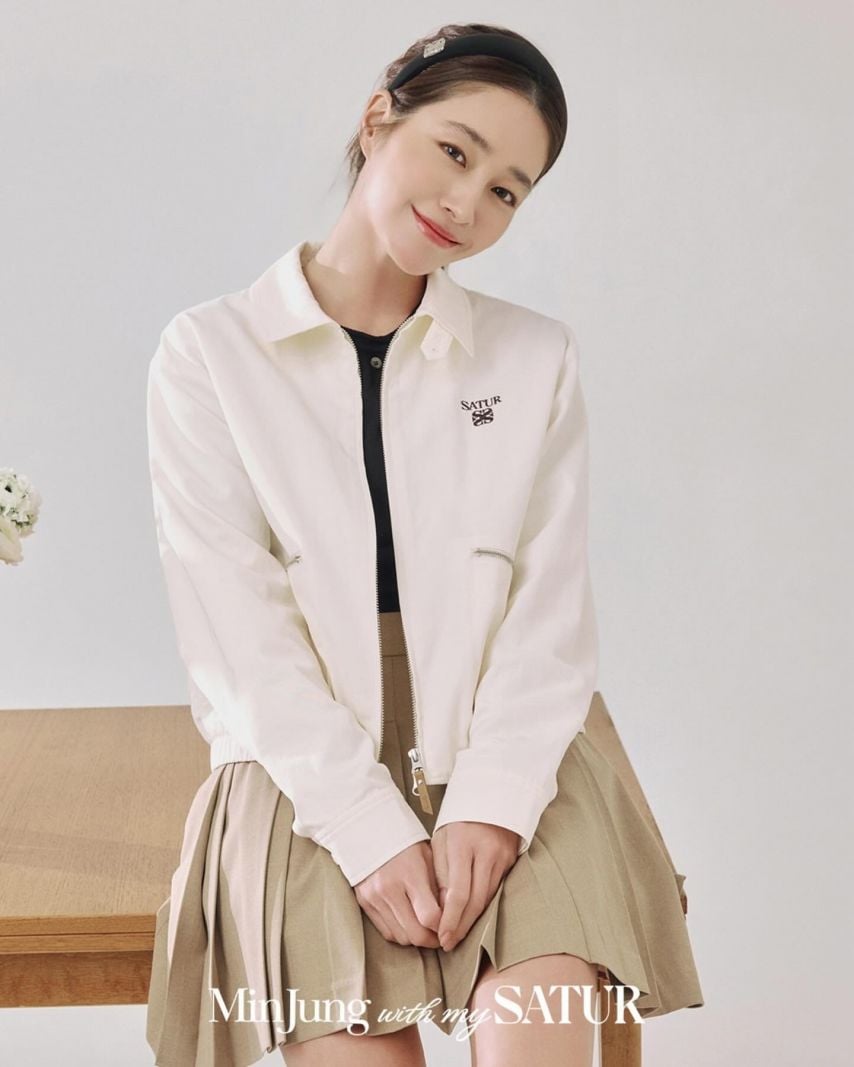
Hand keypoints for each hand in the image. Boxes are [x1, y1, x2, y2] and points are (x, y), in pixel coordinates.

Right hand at [354, 841, 443, 947]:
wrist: (369, 830)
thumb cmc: (405, 843)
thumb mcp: (428, 857)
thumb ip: (439, 886)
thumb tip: (450, 915)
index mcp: (410, 874)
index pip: (430, 917)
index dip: (444, 928)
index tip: (450, 927)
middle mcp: (389, 889)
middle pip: (415, 934)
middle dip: (432, 940)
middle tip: (441, 936)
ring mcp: (374, 897)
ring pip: (401, 937)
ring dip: (416, 939)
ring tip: (426, 931)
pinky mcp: (364, 902)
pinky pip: (386, 932)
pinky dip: (400, 933)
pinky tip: (409, 925)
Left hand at [430, 821, 520, 950]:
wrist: (491, 795)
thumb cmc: (458, 819)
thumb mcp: (441, 840)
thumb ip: (441, 873)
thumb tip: (443, 908)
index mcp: (462, 845)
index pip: (458, 892)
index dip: (450, 919)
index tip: (442, 936)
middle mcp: (486, 853)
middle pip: (475, 900)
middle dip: (461, 926)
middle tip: (448, 943)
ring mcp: (501, 857)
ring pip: (487, 898)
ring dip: (473, 920)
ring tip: (457, 934)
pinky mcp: (511, 861)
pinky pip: (496, 889)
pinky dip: (483, 905)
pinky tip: (473, 916)